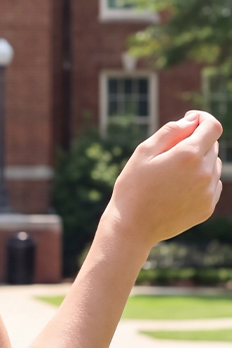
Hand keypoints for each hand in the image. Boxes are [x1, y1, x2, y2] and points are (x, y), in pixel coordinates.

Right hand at [109, 110, 223, 248]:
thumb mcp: (143, 152)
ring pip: (214, 165)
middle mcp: (204, 173)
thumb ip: (171, 131)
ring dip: (200, 163)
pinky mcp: (208, 208)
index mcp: (189, 155)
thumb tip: (193, 121)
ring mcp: (208, 192)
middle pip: (212, 146)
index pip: (213, 127)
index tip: (191, 120)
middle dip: (196, 143)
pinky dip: (201, 181)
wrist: (132, 228)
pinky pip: (213, 185)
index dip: (203, 119)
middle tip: (170, 155)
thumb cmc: (133, 188)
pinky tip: (179, 190)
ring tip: (173, 176)